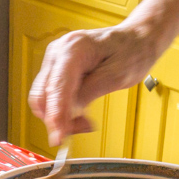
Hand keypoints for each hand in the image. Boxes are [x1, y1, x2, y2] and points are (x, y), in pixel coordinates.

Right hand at [29, 24, 160, 145]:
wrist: (135, 40)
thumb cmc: (131, 51)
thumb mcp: (117, 76)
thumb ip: (91, 93)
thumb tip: (71, 112)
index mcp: (72, 49)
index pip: (56, 88)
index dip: (55, 116)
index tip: (58, 138)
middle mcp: (57, 52)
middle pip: (43, 96)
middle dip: (58, 119)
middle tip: (83, 127)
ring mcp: (55, 61)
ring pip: (44, 100)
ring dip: (60, 117)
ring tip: (85, 121)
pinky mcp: (57, 70)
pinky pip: (51, 96)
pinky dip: (62, 110)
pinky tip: (79, 113)